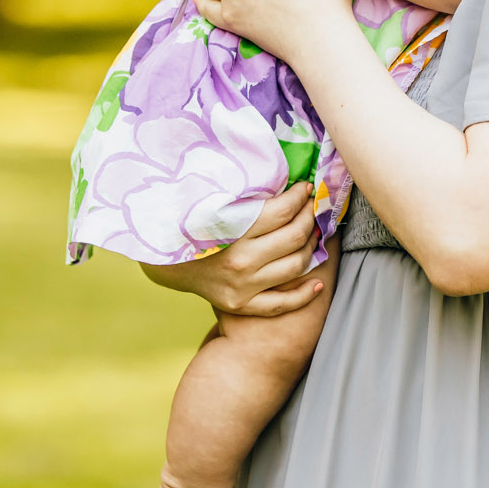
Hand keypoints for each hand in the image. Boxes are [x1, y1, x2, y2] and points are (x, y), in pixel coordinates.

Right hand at [139, 181, 326, 315]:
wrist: (170, 262)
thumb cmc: (198, 226)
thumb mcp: (218, 205)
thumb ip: (250, 197)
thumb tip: (288, 183)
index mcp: (232, 230)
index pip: (282, 211)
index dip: (299, 197)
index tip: (305, 188)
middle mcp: (240, 261)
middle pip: (294, 236)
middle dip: (309, 217)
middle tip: (312, 207)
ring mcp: (242, 286)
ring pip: (295, 266)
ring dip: (311, 247)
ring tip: (313, 233)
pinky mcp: (241, 305)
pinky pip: (281, 305)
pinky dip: (305, 294)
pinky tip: (318, 282)